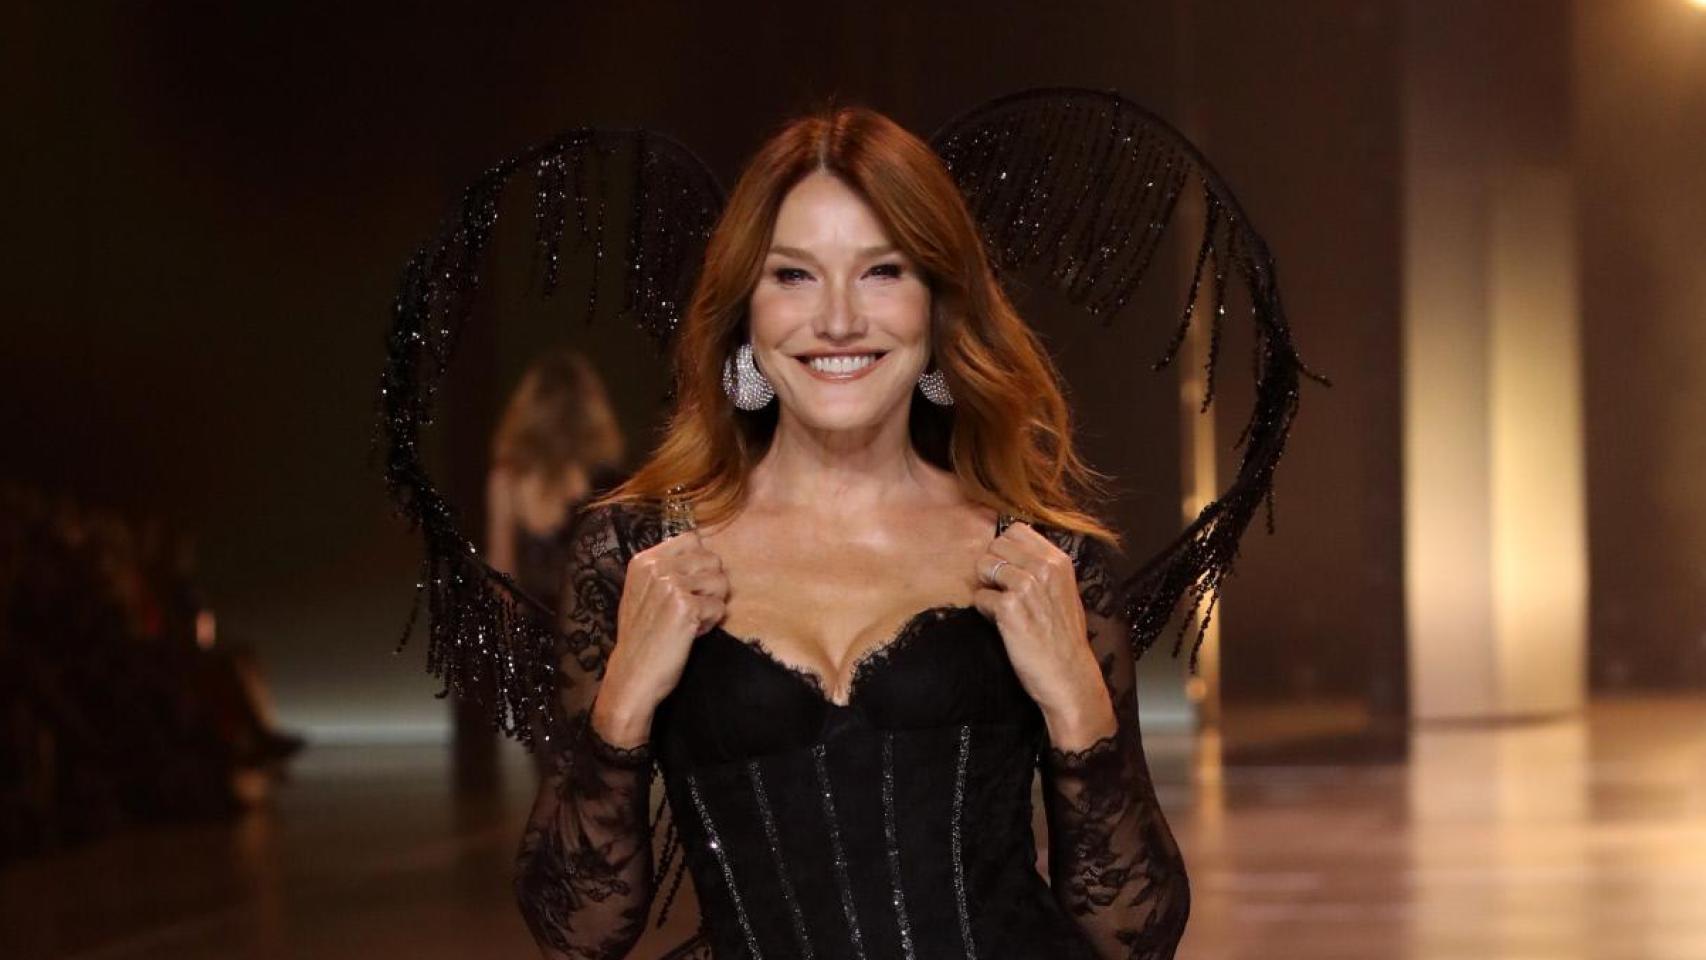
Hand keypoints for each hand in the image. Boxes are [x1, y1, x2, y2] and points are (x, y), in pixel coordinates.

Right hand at [593, 528, 727, 744]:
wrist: (632, 675)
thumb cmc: (641, 638)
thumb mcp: (641, 593)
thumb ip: (664, 570)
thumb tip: (701, 552)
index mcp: (644, 561)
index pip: (692, 539)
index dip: (700, 563)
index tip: (691, 584)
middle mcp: (656, 568)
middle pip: (712, 560)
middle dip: (710, 586)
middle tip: (692, 608)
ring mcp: (671, 586)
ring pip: (721, 582)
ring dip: (712, 604)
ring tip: (691, 620)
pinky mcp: (686, 607)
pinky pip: (720, 607)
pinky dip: (711, 623)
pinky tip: (691, 633)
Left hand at [972, 522, 1113, 744]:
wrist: (1069, 677)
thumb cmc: (1063, 639)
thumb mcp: (1063, 592)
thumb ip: (1041, 568)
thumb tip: (1010, 552)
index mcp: (1059, 561)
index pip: (1016, 530)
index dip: (1005, 550)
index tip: (1008, 570)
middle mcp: (1044, 568)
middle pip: (996, 545)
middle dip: (992, 566)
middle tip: (1001, 591)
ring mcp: (1027, 586)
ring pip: (984, 566)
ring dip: (986, 587)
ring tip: (1002, 608)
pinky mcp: (1010, 608)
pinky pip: (979, 596)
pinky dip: (984, 611)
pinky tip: (1002, 625)